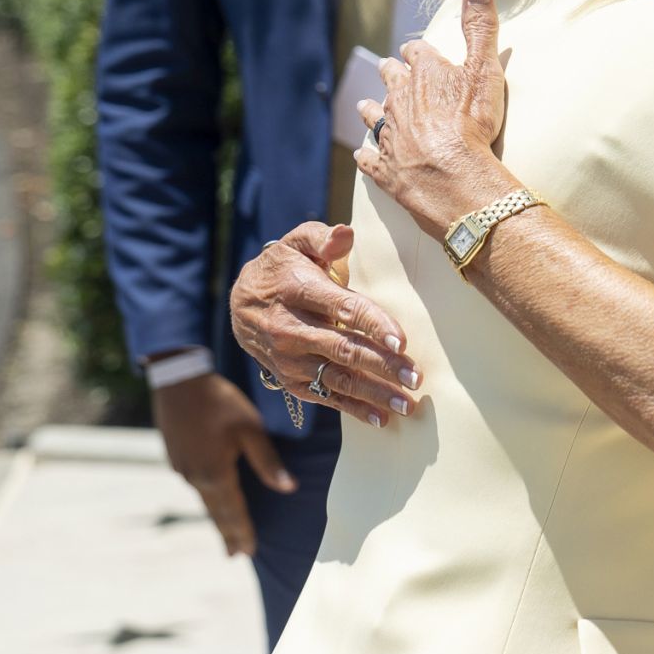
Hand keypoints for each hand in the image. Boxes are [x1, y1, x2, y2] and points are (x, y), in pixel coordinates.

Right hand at [151, 373, 297, 556]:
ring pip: (204, 499)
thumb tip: (288, 488)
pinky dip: (207, 498)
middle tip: (235, 555)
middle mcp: (195, 477)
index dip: (242, 532)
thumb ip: (268, 461)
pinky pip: (196, 485)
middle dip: (228, 533)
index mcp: (215, 474)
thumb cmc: (220, 402)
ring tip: (227, 533)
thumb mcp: (250, 429)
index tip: (248, 553)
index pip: (234, 511)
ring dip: (217, 516)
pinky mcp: (174, 457)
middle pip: (216, 511)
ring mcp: (181, 468)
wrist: (178, 381)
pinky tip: (213, 498)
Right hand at [229, 221, 418, 426]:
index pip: (342, 309)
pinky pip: (326, 397)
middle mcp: (290, 329)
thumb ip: (322, 238)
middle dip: (383, 365)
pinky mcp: (290, 380)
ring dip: (374, 393)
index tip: (401, 341)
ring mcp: (289, 359)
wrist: (238, 304)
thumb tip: (346, 234)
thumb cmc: (283, 269)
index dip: (374, 324)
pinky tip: (382, 419)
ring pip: (337, 378)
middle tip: (415, 378)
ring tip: (408, 404)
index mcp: (298, 291)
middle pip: (344, 349)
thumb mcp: (297, 243)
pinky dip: (354, 409)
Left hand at [355, 0, 514, 238]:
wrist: (455, 178)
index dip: (418, 52)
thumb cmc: (474, 123)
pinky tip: (362, 153)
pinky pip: (368, 157)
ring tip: (366, 106)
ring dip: (371, 109)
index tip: (418, 52)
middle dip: (391, 74)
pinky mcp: (384, 166)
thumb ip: (480, 28)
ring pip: (372, 115)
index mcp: (423, 74)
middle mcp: (399, 99)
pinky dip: (366, 154)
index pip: (416, 53)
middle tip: (389, 71)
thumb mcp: (484, 70)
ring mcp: (388, 134)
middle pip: (389, 80)